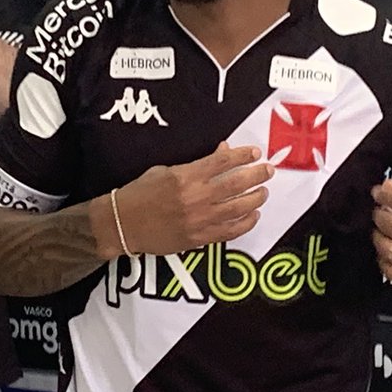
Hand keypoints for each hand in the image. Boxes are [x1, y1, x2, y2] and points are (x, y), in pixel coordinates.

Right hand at [114, 142, 273, 254]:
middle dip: (257, 175)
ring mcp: (200, 220)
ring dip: (256, 198)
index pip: (223, 162)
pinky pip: (231, 231)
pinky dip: (246, 223)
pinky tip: (253, 215)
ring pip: (239, 208)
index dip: (243, 156)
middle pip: (237, 183)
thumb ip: (196, 164)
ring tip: (263, 192)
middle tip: (267, 171)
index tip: (255, 153)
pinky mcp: (200, 238)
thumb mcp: (165, 170)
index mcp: (186, 176)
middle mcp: (196, 197)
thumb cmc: (141, 194)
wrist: (123, 224)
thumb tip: (222, 154)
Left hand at [371, 179, 391, 296]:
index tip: (379, 191)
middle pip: (388, 224)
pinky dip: (384, 260)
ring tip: (380, 231)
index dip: (385, 193)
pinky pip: (391, 272)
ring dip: (378, 236)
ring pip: (385, 249)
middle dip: (379, 214)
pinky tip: (387, 253)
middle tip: (379, 211)